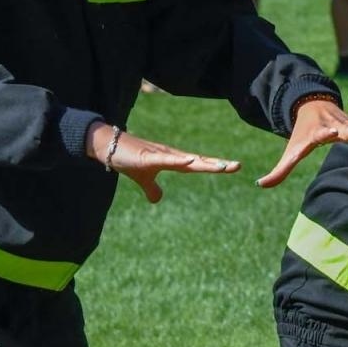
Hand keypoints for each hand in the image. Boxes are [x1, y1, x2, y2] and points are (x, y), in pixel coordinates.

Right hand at [86, 120, 238, 203]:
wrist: (109, 147)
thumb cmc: (128, 160)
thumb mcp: (143, 178)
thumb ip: (152, 188)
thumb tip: (158, 200)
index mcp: (174, 162)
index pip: (199, 165)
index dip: (216, 166)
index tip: (234, 167)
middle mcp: (172, 156)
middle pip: (199, 162)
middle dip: (217, 165)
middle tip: (237, 166)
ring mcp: (161, 155)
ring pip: (187, 160)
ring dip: (204, 163)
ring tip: (221, 166)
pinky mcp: (149, 157)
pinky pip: (166, 160)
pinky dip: (179, 160)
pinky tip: (191, 161)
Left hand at [256, 99, 347, 187]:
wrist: (311, 105)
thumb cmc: (302, 133)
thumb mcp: (292, 150)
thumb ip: (279, 169)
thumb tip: (260, 184)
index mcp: (316, 133)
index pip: (321, 134)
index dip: (325, 134)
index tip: (331, 133)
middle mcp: (332, 126)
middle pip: (345, 129)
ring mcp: (344, 122)